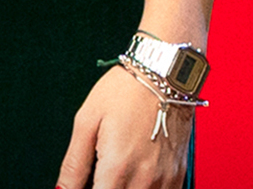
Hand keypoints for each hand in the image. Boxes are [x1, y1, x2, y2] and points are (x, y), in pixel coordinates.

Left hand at [56, 66, 191, 188]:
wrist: (164, 74)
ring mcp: (164, 180)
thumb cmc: (124, 91)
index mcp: (117, 168)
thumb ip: (74, 164)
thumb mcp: (87, 122)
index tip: (83, 184)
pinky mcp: (177, 176)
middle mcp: (144, 180)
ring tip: (115, 173)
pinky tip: (133, 175)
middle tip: (97, 175)